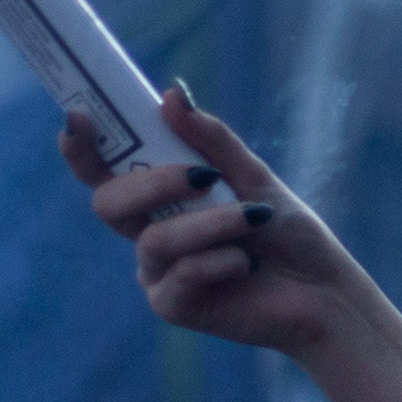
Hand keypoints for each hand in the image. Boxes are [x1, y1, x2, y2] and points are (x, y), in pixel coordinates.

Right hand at [68, 91, 355, 357]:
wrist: (323, 290)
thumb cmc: (287, 232)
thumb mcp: (253, 175)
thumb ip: (211, 140)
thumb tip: (171, 94)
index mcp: (160, 199)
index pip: (105, 172)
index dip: (83, 148)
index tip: (78, 117)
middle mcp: (149, 233)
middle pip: (109, 203)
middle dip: (154, 184)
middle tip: (204, 178)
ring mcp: (157, 273)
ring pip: (155, 240)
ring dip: (210, 224)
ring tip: (253, 221)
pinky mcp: (173, 307)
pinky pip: (179, 276)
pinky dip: (220, 261)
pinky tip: (247, 264)